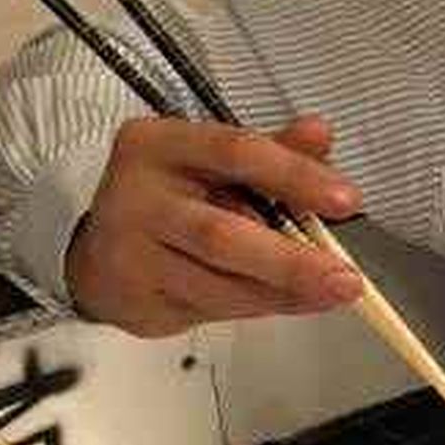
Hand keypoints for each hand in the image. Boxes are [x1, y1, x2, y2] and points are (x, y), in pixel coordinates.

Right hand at [66, 113, 365, 337]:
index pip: (235, 153)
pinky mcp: (135, 299)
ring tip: (328, 293)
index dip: (294, 176)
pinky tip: (292, 301)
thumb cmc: (170, 195)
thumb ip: (272, 150)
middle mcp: (137, 196)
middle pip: (221, 233)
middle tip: (345, 279)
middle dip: (291, 261)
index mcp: (159, 144)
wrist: (99, 250)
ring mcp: (130, 254)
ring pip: (217, 281)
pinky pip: (210, 309)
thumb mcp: (215, 159)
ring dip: (282, 292)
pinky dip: (260, 306)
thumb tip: (320, 135)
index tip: (345, 200)